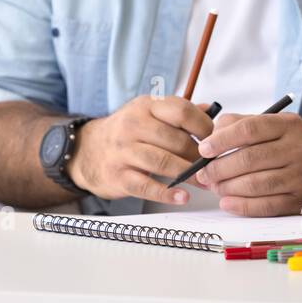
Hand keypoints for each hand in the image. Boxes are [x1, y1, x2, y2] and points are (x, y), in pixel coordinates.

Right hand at [68, 96, 215, 205]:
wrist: (87, 150)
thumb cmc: (126, 132)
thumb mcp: (149, 113)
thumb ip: (179, 113)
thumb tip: (211, 112)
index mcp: (146, 106)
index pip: (181, 111)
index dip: (204, 127)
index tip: (215, 140)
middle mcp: (133, 125)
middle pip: (175, 139)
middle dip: (198, 155)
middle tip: (212, 165)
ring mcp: (123, 151)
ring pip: (163, 162)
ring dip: (188, 174)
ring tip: (204, 182)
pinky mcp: (118, 176)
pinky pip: (146, 186)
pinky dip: (166, 193)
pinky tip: (182, 196)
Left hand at [194, 111, 301, 216]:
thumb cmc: (286, 142)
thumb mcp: (270, 123)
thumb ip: (238, 123)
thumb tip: (210, 138)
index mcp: (288, 125)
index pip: (250, 129)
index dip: (222, 140)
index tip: (203, 149)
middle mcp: (298, 148)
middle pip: (250, 159)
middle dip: (220, 168)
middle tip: (204, 174)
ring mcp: (300, 175)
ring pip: (256, 184)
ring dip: (228, 187)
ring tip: (214, 186)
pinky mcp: (299, 199)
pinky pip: (266, 205)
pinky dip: (242, 206)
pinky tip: (227, 202)